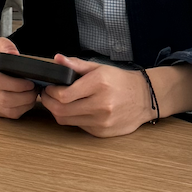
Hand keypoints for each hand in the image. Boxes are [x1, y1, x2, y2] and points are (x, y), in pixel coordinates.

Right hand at [0, 29, 37, 118]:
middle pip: (2, 98)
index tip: (30, 82)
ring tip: (32, 96)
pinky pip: (3, 114)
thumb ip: (6, 46)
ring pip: (5, 109)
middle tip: (35, 90)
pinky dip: (17, 110)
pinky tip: (24, 102)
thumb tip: (15, 55)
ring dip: (23, 105)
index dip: (16, 84)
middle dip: (24, 97)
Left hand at [38, 56, 155, 136]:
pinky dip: (72, 118)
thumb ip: (76, 64)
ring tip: (58, 101)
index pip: (63, 95)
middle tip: (47, 95)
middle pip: (61, 110)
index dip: (50, 92)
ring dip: (58, 111)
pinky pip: (78, 126)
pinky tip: (75, 109)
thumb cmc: (120, 81)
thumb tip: (57, 59)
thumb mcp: (99, 67)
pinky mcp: (102, 132)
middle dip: (48, 102)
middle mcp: (101, 105)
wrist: (145, 98)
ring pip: (67, 120)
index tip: (48, 87)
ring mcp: (102, 121)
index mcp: (99, 84)